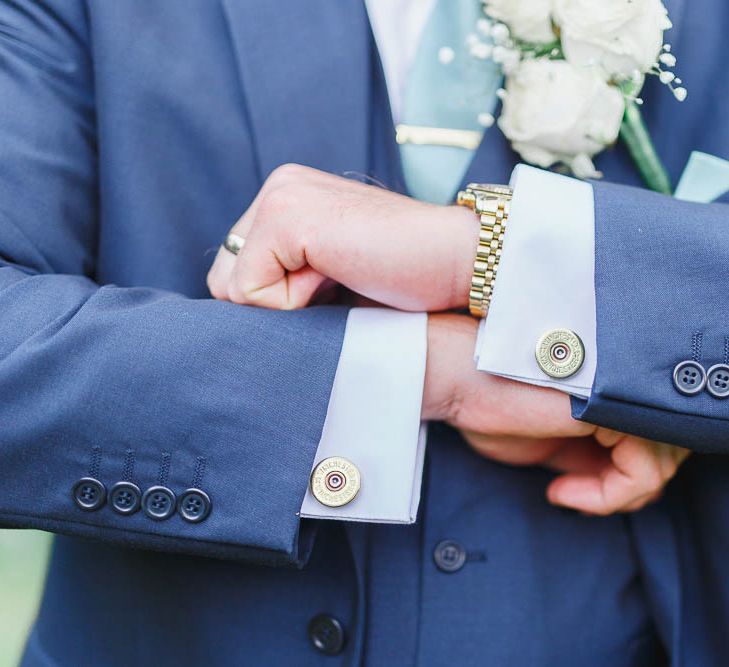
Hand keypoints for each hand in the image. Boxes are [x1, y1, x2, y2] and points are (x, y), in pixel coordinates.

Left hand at [207, 164, 475, 310]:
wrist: (456, 262)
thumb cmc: (404, 277)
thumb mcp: (330, 272)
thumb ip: (285, 275)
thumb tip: (240, 315)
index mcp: (288, 195)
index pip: (235, 269)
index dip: (276, 303)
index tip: (333, 286)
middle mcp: (278, 186)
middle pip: (224, 280)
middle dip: (274, 305)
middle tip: (335, 285)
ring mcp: (281, 196)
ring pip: (234, 290)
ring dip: (286, 305)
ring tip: (340, 278)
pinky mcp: (287, 217)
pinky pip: (251, 292)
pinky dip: (293, 304)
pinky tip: (340, 276)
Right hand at [424, 313, 689, 514]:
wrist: (455, 376)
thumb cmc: (487, 403)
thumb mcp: (548, 441)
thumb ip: (587, 453)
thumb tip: (619, 482)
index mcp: (607, 387)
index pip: (651, 436)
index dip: (623, 476)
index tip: (568, 491)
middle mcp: (621, 384)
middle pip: (665, 449)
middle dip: (625, 488)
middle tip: (578, 498)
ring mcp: (620, 393)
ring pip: (661, 464)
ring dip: (614, 497)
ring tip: (568, 495)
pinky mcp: (612, 408)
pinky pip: (643, 472)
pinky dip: (608, 498)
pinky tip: (562, 493)